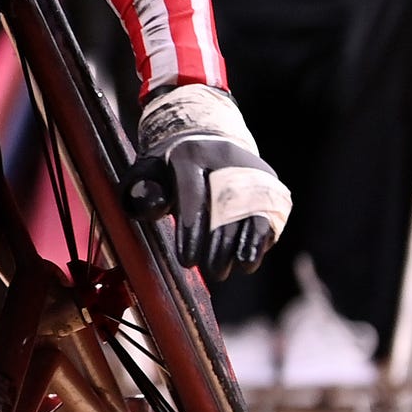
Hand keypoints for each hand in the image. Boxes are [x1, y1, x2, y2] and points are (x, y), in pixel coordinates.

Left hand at [137, 83, 291, 280]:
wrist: (207, 139)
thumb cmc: (169, 167)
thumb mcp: (147, 171)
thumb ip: (140, 189)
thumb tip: (153, 208)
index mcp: (190, 155)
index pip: (193, 195)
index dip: (192, 231)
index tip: (187, 261)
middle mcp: (227, 160)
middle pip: (226, 209)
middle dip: (219, 247)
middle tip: (210, 271)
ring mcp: (253, 172)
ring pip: (255, 214)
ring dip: (245, 247)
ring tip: (234, 269)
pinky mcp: (270, 185)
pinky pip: (271, 215)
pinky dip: (261, 240)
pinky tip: (248, 259)